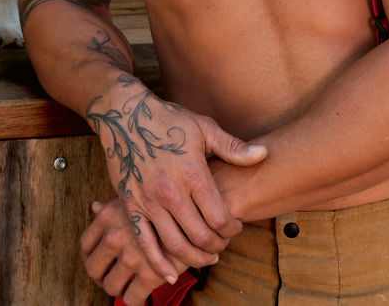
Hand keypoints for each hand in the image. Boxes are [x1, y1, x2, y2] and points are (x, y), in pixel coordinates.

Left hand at [81, 199, 189, 305]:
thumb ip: (112, 205)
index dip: (90, 256)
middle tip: (110, 277)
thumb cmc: (162, 198)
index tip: (99, 261)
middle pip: (93, 268)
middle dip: (101, 277)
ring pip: (111, 286)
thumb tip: (94, 206)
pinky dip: (134, 301)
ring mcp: (131, 256)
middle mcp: (115, 235)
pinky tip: (141, 296)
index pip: (85, 244)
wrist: (195, 206)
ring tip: (126, 286)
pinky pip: (132, 298)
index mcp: (108, 216)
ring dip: (117, 289)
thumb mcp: (134, 194)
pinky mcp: (150, 273)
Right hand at [86, 76, 266, 277]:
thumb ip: (233, 147)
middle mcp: (170, 191)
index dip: (232, 228)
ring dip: (195, 258)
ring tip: (206, 257)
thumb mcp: (203, 127)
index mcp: (192, 173)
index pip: (219, 217)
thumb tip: (263, 154)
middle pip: (200, 235)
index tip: (236, 226)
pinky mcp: (130, 205)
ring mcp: (148, 201)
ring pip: (175, 244)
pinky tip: (170, 273)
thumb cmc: (168, 120)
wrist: (125, 115)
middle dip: (217, 245)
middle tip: (223, 244)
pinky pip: (144, 242)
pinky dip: (157, 263)